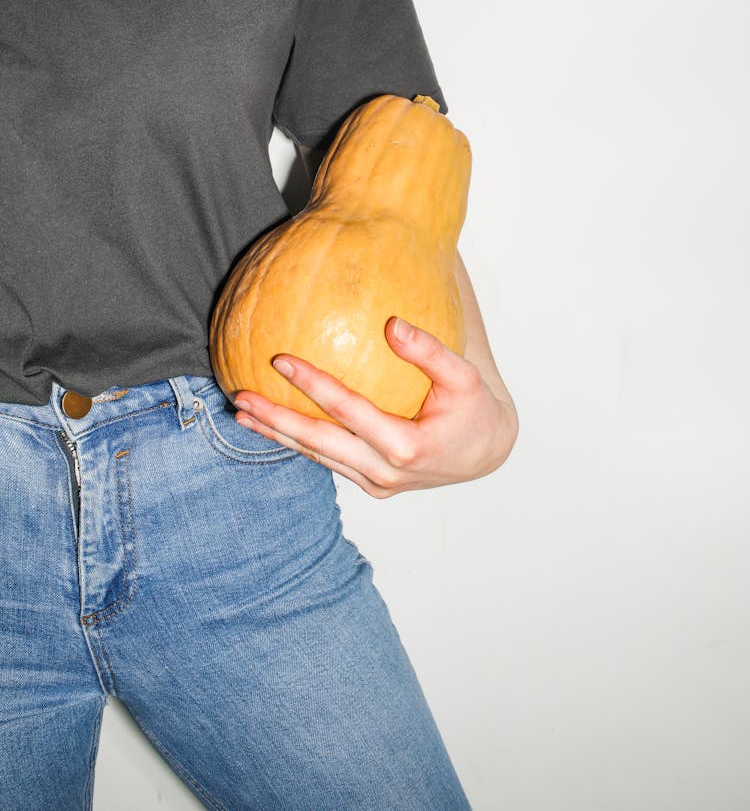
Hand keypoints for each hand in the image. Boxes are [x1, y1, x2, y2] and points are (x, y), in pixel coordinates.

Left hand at [232, 317, 518, 497]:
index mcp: (406, 447)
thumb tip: (391, 324)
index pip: (348, 412)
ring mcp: (376, 484)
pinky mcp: (372, 486)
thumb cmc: (474, 407)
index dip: (312, 386)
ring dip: (277, 435)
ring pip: (317, 457)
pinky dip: (299, 442)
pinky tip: (271, 423)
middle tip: (239, 397)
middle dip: (276, 421)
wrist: (485, 452)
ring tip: (240, 413)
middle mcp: (385, 472)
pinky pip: (328, 461)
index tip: (281, 360)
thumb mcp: (465, 376)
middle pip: (319, 444)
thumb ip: (430, 351)